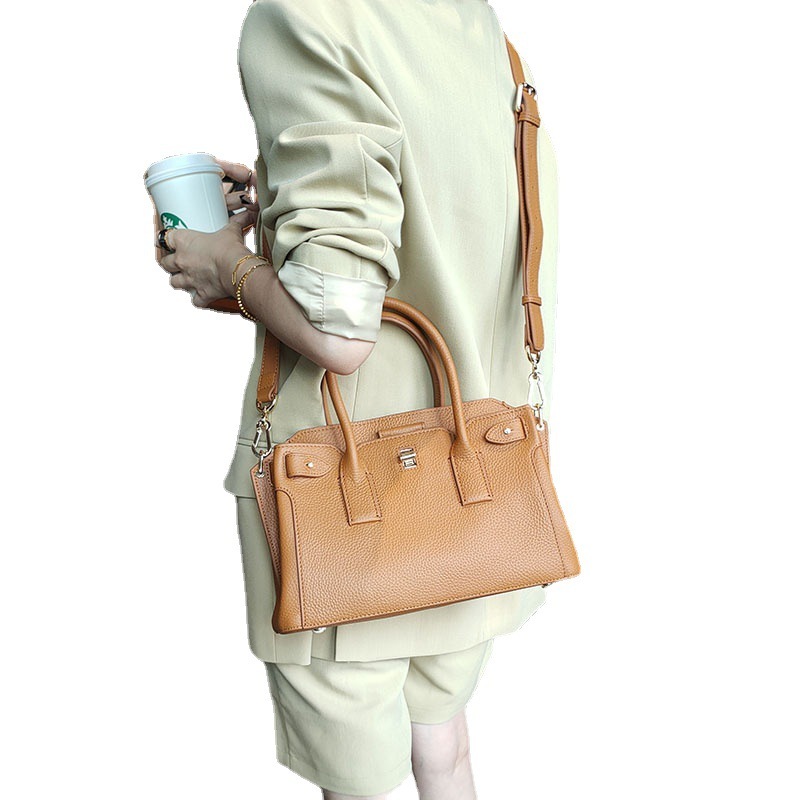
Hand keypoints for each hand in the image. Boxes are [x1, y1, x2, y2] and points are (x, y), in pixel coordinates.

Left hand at [154, 159, 257, 308]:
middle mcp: (182, 261)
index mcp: (184, 241)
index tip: (168, 239)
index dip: (166, 239)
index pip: (164, 237)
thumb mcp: (231, 231)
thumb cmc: (230, 249)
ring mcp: (189, 279)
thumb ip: (235, 222)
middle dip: (169, 263)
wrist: (236, 270)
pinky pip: (195, 300)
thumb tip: (246, 214)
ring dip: (178, 281)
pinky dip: (198, 299)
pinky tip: (203, 296)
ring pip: (174, 282)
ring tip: (186, 279)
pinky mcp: (201, 294)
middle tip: (177, 261)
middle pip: (164, 263)